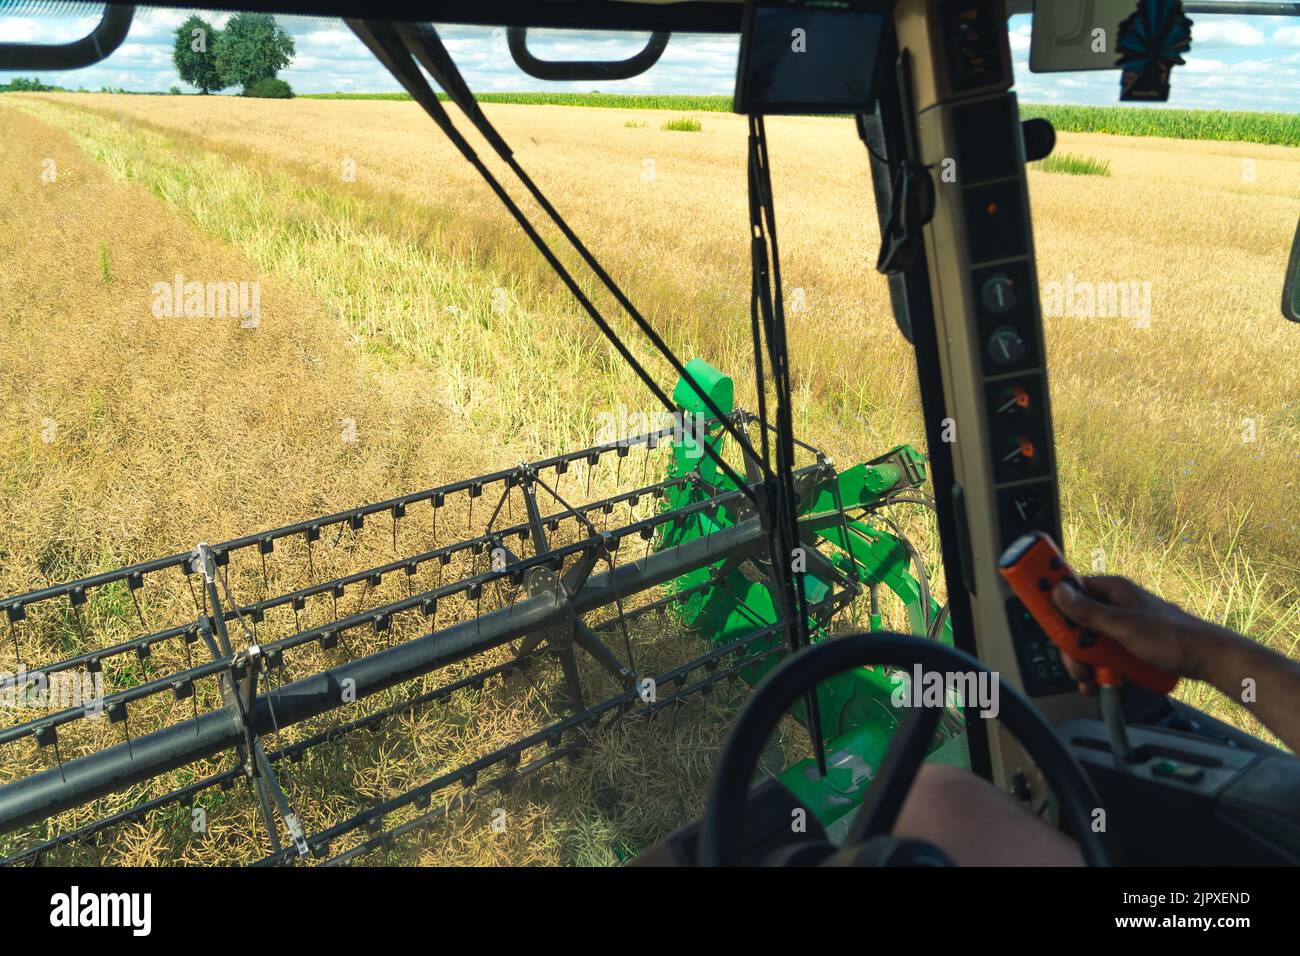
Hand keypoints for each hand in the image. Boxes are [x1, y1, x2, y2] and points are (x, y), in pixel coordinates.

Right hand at [1049, 576, 1230, 693]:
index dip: (1051, 600)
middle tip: (1076, 663)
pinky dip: (1097, 669)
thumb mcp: (1125, 625)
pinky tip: (1100, 681)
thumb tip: (1058, 593)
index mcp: (1111, 590)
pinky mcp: (1124, 645)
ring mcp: (1118, 626)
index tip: (1038, 612)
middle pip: (1073, 622)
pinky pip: (1100, 655)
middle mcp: (1112, 605)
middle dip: (1071, 646)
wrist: (1208, 661)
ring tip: (1091, 679)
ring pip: (1085, 642)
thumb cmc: (1175, 638)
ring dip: (1083, 663)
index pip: (1068, 588)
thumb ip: (1089, 611)